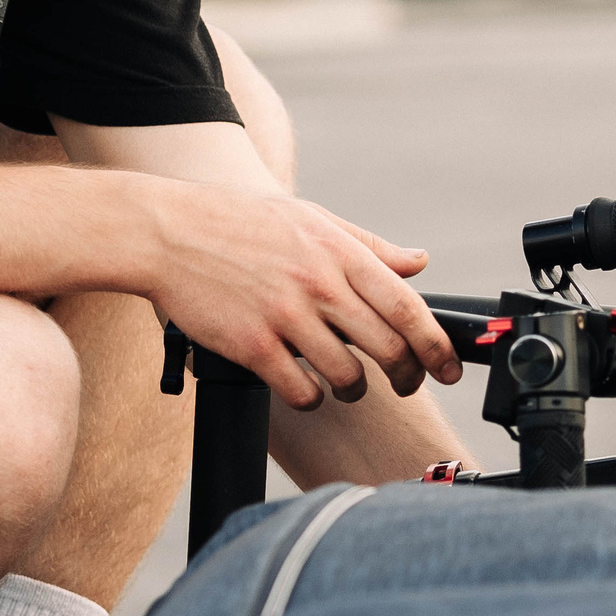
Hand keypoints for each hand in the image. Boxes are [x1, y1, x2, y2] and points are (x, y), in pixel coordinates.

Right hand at [140, 186, 459, 409]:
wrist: (167, 232)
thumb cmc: (237, 222)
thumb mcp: (309, 218)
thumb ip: (368, 245)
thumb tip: (418, 262)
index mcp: (338, 252)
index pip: (407, 307)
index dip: (437, 345)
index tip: (449, 367)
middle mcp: (318, 284)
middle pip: (387, 349)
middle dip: (406, 376)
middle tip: (404, 383)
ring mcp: (284, 317)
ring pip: (346, 377)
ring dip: (353, 390)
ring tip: (346, 385)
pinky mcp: (251, 346)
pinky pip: (300, 391)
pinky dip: (310, 397)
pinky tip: (304, 388)